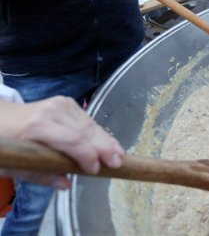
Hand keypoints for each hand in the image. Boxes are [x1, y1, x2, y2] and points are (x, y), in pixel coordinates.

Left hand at [0, 96, 123, 188]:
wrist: (1, 118)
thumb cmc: (7, 146)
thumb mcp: (14, 166)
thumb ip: (40, 176)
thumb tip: (66, 184)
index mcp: (36, 128)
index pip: (73, 140)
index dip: (89, 155)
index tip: (97, 170)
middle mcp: (52, 112)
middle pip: (85, 131)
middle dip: (104, 147)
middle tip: (119, 162)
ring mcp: (61, 104)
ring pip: (89, 125)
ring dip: (106, 140)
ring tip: (119, 153)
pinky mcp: (67, 102)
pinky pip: (87, 120)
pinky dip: (98, 133)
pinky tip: (108, 143)